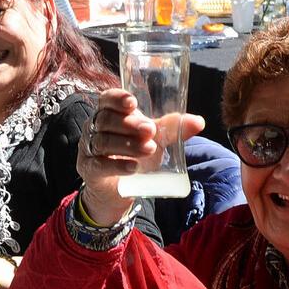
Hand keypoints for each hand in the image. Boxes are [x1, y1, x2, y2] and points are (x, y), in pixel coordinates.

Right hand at [76, 86, 204, 229]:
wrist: (119, 189)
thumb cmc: (134, 155)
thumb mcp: (153, 140)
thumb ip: (172, 129)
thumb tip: (199, 122)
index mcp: (108, 114)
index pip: (105, 99)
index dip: (116, 98)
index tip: (133, 103)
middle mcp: (94, 128)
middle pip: (105, 120)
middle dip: (128, 124)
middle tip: (150, 131)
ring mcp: (88, 149)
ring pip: (103, 142)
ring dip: (127, 145)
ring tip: (149, 149)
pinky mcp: (89, 170)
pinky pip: (99, 165)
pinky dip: (117, 165)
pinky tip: (133, 167)